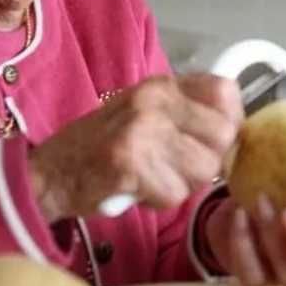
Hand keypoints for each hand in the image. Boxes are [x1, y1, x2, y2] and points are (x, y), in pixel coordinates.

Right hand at [28, 74, 241, 220]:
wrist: (51, 172)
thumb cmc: (103, 145)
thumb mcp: (145, 111)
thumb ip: (187, 112)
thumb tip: (235, 128)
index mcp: (161, 85)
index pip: (226, 92)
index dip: (229, 121)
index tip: (212, 139)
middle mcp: (154, 100)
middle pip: (224, 136)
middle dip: (208, 161)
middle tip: (178, 167)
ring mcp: (141, 129)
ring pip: (204, 169)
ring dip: (183, 184)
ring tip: (154, 177)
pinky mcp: (129, 163)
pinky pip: (174, 193)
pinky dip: (159, 201)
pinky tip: (137, 189)